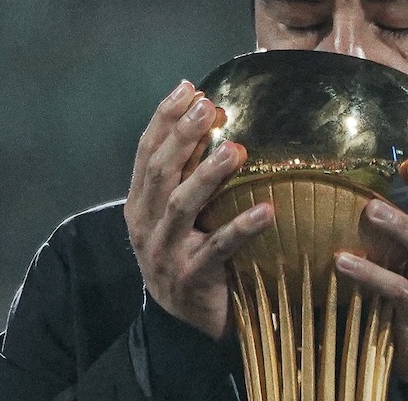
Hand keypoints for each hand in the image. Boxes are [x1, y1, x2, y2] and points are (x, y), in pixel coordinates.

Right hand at [124, 81, 274, 339]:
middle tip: (209, 106)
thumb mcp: (181, 213)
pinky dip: (242, 227)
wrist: (187, 319)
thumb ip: (188, 173)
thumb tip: (212, 116)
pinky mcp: (191, 277)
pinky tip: (267, 210)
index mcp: (140, 203)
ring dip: (207, 175)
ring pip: (181, 206)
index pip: (146, 152)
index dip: (164, 118)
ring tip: (235, 150)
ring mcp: (165, 252)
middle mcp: (145, 224)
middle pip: (161, 172)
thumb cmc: (191, 253)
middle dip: (183, 135)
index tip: (188, 88)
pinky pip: (218, 248)